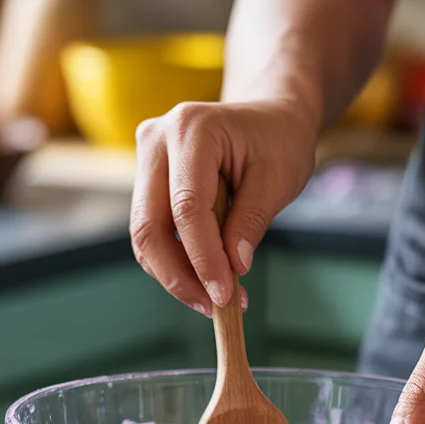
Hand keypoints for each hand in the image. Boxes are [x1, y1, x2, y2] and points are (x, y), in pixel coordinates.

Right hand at [129, 99, 317, 314]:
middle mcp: (156, 139)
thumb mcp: (279, 179)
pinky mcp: (147, 178)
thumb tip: (233, 268)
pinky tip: (206, 279)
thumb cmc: (278, 141)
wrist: (267, 116)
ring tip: (215, 299)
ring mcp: (146, 158)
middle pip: (149, 225)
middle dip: (178, 276)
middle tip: (213, 307)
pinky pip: (153, 230)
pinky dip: (176, 261)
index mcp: (192, 129)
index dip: (203, 258)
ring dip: (176, 275)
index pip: (186, 208)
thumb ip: (252, 222)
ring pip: (145, 234)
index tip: (225, 296)